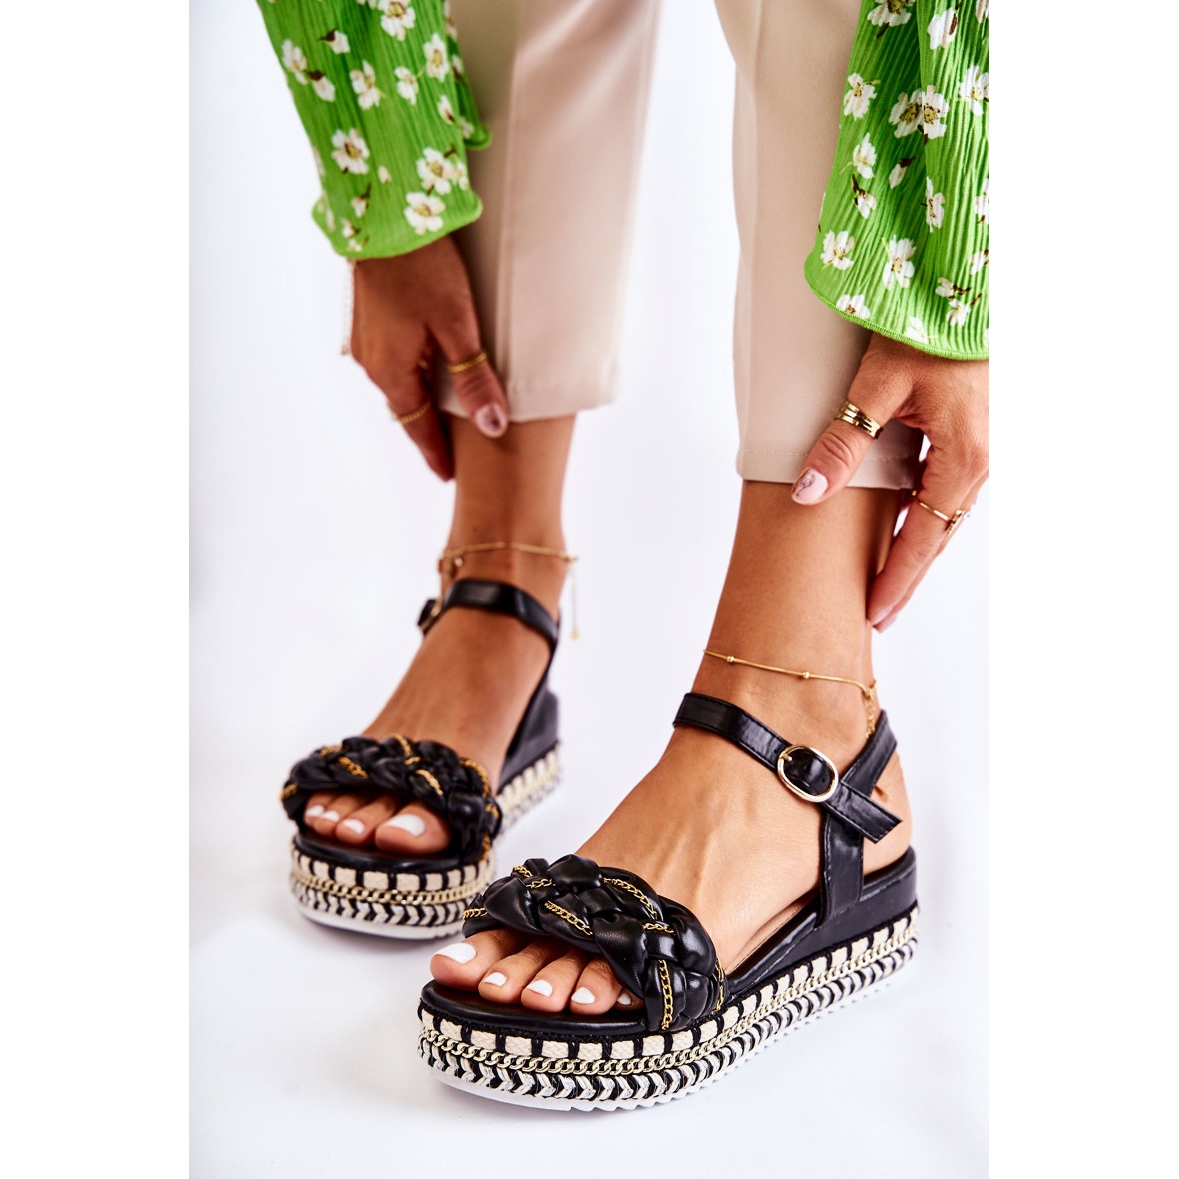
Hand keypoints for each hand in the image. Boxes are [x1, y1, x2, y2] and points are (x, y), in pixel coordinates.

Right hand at [349, 236, 509, 480]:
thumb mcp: (457, 324)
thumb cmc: (423, 265)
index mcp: (392, 372)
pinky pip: (391, 359)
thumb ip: (474, 377)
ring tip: (442, 414)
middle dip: (427, 430)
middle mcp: (372, 362)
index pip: (417, 427)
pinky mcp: (366, 316)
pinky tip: (425, 366)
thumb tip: (493, 426)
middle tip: (450, 452)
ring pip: (398, 381)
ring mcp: (365, 339)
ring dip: (419, 399)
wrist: (382, 212)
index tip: (448, 476)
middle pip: (406, 407)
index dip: (435, 453)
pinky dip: (411, 372)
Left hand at [792, 333, 987, 630]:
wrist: (961, 291)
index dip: (897, 580)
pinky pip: (944, 494)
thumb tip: (808, 492)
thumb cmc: (924, 330)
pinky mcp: (968, 440)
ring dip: (915, 553)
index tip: (875, 614)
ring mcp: (978, 452)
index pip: (923, 538)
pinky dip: (921, 521)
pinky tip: (899, 531)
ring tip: (886, 587)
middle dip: (907, 578)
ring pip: (943, 518)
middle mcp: (978, 462)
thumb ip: (843, 441)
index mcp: (962, 458)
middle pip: (937, 537)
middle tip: (877, 617)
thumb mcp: (877, 385)